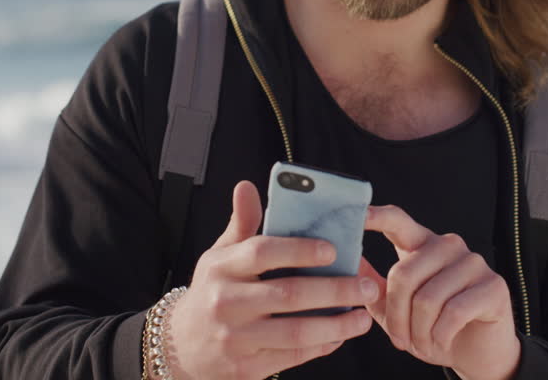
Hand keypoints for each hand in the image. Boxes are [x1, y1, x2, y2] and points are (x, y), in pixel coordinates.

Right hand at [164, 180, 378, 379]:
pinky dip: (321, 345)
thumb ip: (241, 224)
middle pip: (289, 294)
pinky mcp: (246, 366)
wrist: (180, 346)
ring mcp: (236, 338)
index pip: (263, 252)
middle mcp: (227, 302)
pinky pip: (292, 356)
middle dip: (335, 290)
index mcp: (222, 268)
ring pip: (296, 332)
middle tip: (367, 285)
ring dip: (336, 324)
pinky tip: (341, 334)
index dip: (300, 249)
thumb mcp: (218, 256)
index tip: (333, 249)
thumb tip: (247, 186)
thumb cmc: (211, 293)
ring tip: (363, 316)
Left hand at [361, 205, 520, 379]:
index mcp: (422, 246)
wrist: (476, 354)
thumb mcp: (398, 311)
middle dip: (397, 317)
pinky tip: (442, 342)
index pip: (398, 222)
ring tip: (423, 344)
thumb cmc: (434, 328)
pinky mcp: (493, 285)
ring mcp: (473, 263)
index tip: (359, 213)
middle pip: (404, 274)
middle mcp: (448, 246)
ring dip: (419, 333)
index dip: (377, 216)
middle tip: (400, 341)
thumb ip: (375, 288)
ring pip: (428, 298)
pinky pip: (453, 312)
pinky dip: (440, 336)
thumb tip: (352, 262)